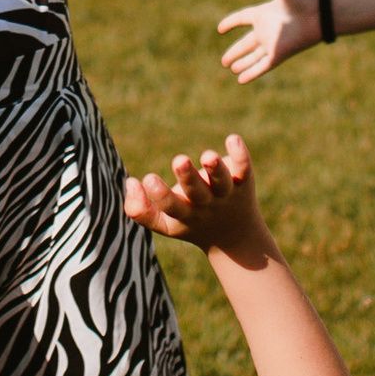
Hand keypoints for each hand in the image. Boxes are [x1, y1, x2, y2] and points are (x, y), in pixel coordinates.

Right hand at [123, 131, 263, 250]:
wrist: (234, 236)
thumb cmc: (191, 221)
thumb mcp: (165, 223)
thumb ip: (140, 209)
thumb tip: (130, 183)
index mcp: (184, 215)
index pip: (171, 207)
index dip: (160, 194)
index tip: (148, 179)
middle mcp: (205, 205)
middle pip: (197, 193)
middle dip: (188, 177)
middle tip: (179, 160)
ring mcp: (225, 193)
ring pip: (221, 182)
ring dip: (215, 168)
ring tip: (209, 156)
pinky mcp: (242, 180)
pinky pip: (243, 168)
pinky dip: (240, 155)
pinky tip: (233, 139)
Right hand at [218, 0, 317, 82]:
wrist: (319, 12)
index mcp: (266, 13)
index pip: (244, 18)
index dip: (231, 22)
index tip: (220, 28)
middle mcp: (267, 30)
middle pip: (247, 43)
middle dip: (235, 51)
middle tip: (224, 61)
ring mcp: (272, 43)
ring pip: (253, 57)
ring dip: (242, 63)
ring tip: (231, 68)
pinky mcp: (277, 54)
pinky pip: (261, 66)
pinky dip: (251, 73)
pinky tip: (241, 80)